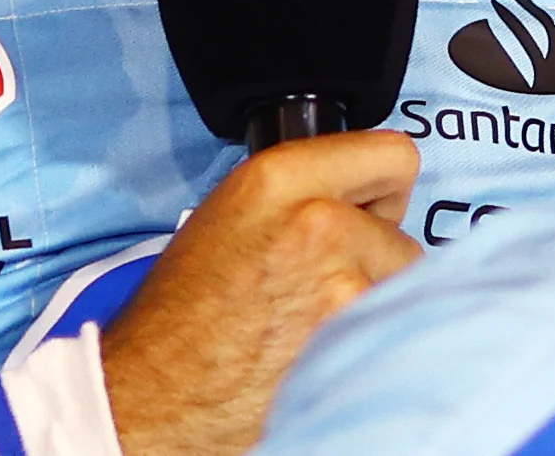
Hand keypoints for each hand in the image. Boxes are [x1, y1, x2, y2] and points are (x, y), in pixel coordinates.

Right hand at [98, 132, 422, 455]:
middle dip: (373, 263)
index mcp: (278, 178)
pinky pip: (392, 335)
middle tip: (319, 290)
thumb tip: (359, 201)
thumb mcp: (231, 219)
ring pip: (402, 292)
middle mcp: (317, 219)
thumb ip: (300, 197)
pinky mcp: (352, 339)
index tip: (371, 214)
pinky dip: (366, 347)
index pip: (392, 156)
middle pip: (403, 237)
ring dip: (370, 308)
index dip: (381, 193)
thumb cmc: (178, 321)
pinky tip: (317, 356)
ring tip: (310, 328)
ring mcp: (342, 282)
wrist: (151, 399)